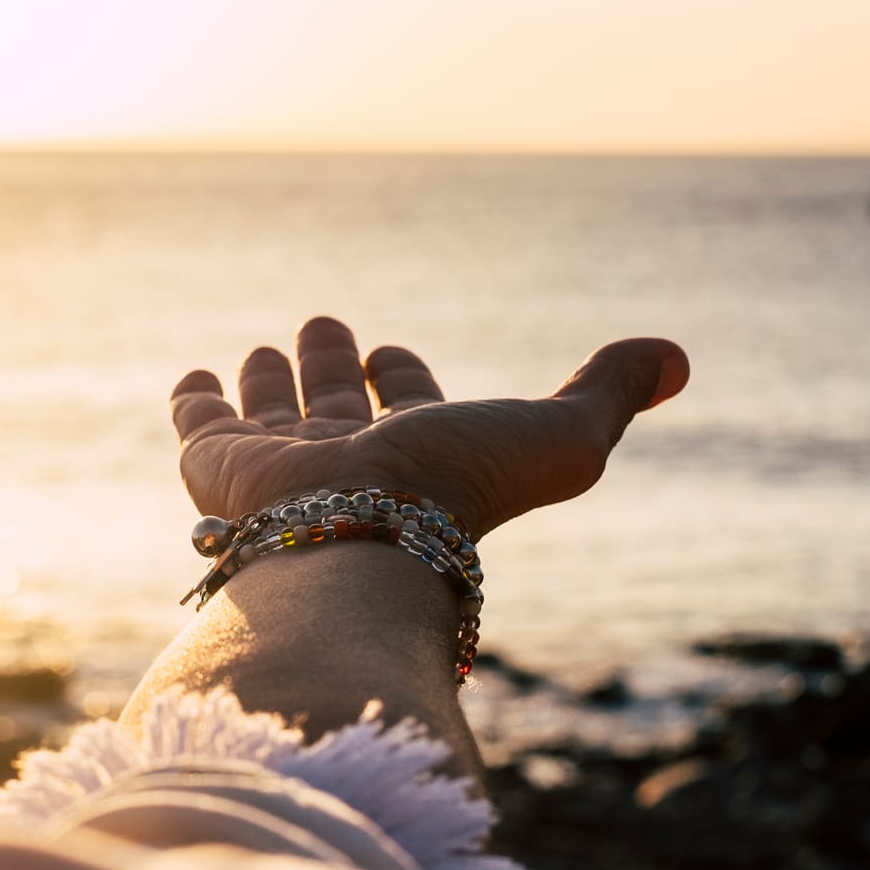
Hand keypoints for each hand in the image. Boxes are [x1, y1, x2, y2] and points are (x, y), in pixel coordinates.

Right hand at [170, 316, 688, 539]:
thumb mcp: (561, 438)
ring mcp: (280, 468)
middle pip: (335, 406)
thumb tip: (677, 357)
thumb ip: (609, 392)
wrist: (358, 543)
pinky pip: (200, 429)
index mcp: (419, 455)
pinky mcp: (219, 470)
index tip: (392, 354)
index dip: (402, 375)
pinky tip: (192, 377)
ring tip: (264, 347)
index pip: (407, 405)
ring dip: (269, 379)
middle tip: (324, 326)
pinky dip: (194, 400)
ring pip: (270, 415)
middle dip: (332, 365)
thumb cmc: (460, 493)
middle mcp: (347, 462)